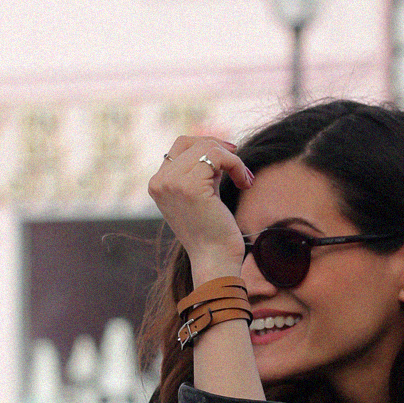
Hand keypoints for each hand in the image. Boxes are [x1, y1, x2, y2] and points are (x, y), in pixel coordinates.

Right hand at [148, 134, 252, 280]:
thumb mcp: (200, 195)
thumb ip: (199, 172)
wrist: (215, 259)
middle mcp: (160, 182)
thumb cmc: (213, 232)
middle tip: (240, 168)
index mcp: (157, 184)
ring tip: (244, 180)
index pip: (180, 146)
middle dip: (220, 149)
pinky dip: (237, 165)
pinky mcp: (190, 185)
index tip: (230, 158)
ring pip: (207, 148)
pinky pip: (218, 156)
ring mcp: (172, 182)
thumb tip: (215, 145)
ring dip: (232, 160)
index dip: (207, 147)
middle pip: (192, 142)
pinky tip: (245, 183)